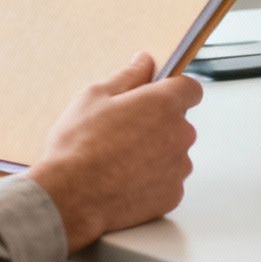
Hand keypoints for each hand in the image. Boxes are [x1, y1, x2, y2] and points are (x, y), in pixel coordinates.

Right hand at [27, 53, 202, 251]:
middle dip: (158, 124)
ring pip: (174, 154)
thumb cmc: (78, 146)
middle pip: (179, 123)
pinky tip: (123, 181)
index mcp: (164, 104)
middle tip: (124, 131)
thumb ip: (127, 76)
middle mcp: (179, 135)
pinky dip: (152, 181)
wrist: (70, 199)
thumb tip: (143, 62)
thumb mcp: (94, 97)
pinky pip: (167, 182)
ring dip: (156, 154)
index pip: (190, 88)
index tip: (158, 96)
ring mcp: (178, 168)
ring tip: (119, 160)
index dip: (174, 90)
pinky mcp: (172, 196)